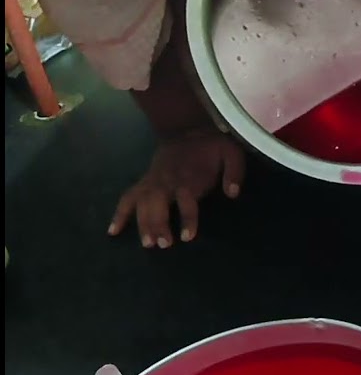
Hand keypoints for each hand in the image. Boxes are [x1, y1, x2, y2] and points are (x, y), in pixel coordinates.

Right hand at [108, 130, 244, 247]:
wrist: (187, 130)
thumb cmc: (212, 147)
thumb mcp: (231, 154)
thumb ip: (234, 173)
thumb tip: (233, 194)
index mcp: (188, 176)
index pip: (186, 199)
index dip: (187, 218)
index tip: (187, 237)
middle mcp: (167, 181)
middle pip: (157, 203)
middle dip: (158, 224)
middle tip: (163, 245)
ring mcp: (153, 182)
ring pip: (141, 203)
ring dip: (142, 224)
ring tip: (147, 244)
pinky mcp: (144, 183)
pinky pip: (127, 198)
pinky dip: (119, 214)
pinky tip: (113, 231)